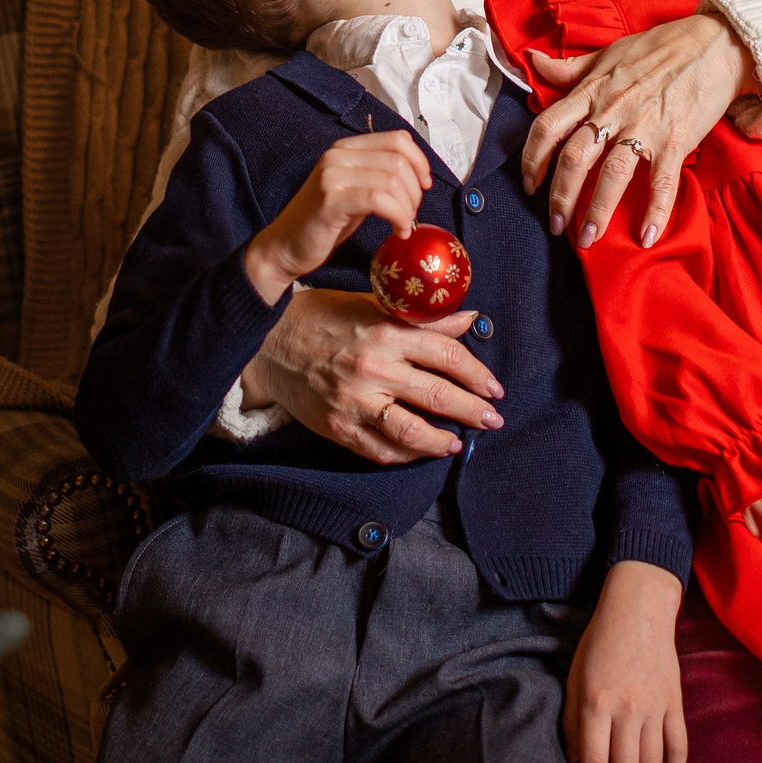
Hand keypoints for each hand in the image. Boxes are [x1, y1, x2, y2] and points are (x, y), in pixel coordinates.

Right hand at [237, 288, 503, 462]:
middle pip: (438, 396)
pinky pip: (380, 451)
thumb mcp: (374, 306)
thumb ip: (423, 319)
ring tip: (458, 443)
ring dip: (442, 441)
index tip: (494, 388)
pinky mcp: (337, 427)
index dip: (477, 374)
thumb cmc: (323, 318)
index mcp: (386, 332)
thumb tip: (470, 319)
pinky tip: (422, 451)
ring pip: (412, 433)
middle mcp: (373, 368)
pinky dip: (407, 455)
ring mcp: (354, 402)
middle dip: (473, 411)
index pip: (447, 356)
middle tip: (493, 420)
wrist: (267, 341)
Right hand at [244, 132, 430, 304]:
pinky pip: (378, 200)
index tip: (425, 185)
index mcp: (346, 147)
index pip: (398, 139)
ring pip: (391, 180)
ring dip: (407, 207)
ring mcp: (331, 174)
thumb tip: (419, 175)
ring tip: (402, 225)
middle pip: (398, 160)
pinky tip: (397, 231)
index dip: (420, 162)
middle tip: (411, 215)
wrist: (285, 246)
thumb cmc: (324, 222)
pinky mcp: (330, 198)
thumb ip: (379, 176)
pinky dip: (397, 216)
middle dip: (415, 191)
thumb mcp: (356, 191)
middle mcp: (338, 154)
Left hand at [522, 13, 746, 250]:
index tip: (529, 184)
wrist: (713, 43)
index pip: (548, 126)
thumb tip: (533, 62)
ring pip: (612, 173)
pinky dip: (655, 210)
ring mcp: (645, 124)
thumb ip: (570, 67)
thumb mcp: (608, 53)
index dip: (532, 159)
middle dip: (560, 197)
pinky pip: (662, 180)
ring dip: (597, 211)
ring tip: (588, 238)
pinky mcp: (676, 137)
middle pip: (575, 158)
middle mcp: (613, 109)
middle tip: (556, 226)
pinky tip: (647, 236)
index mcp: (592, 90)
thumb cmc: (659, 47)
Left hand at [563, 560, 686, 762]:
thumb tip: (575, 759)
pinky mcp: (675, 702)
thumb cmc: (601, 640)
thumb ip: (572, 719)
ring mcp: (654, 706)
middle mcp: (627, 708)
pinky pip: (678, 746)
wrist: (639, 607)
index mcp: (596, 701)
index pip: (595, 761)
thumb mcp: (576, 675)